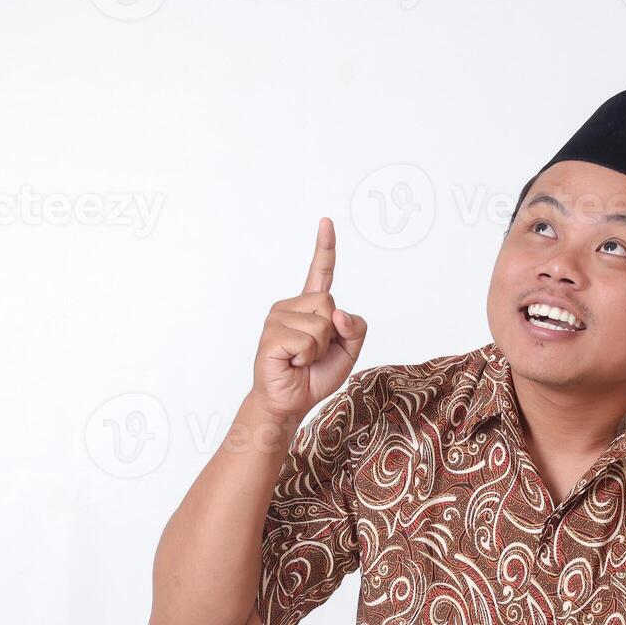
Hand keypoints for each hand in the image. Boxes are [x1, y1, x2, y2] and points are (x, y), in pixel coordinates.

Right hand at [252, 217, 367, 422]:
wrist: (289, 402)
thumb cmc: (314, 376)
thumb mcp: (348, 352)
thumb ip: (355, 329)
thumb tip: (338, 313)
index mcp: (309, 307)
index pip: (320, 272)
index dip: (325, 247)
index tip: (326, 222)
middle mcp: (290, 306)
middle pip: (330, 302)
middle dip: (332, 333)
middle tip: (314, 353)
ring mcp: (277, 318)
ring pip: (321, 324)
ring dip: (319, 349)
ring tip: (301, 359)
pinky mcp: (271, 335)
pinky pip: (307, 341)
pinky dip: (307, 358)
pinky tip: (292, 363)